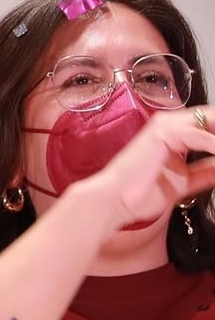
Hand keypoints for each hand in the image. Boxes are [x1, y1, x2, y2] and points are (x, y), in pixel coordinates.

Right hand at [74, 107, 214, 232]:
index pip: (213, 125)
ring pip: (211, 123)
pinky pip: (201, 135)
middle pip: (214, 118)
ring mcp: (167, 125)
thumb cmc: (139, 194)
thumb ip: (208, 171)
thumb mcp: (186, 181)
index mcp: (175, 133)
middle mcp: (171, 124)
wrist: (115, 201)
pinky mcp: (163, 132)